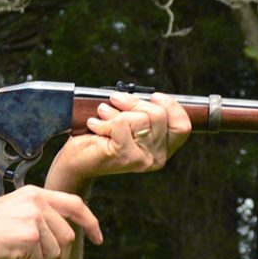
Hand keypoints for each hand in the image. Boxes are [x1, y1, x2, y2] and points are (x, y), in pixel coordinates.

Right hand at [0, 185, 102, 258]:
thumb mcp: (12, 214)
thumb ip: (37, 219)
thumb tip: (65, 241)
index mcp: (34, 194)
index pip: (75, 204)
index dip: (90, 222)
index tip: (98, 238)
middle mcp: (37, 202)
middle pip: (68, 237)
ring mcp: (33, 218)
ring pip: (54, 255)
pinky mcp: (28, 238)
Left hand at [47, 91, 190, 190]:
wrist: (75, 162)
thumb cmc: (99, 140)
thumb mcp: (128, 124)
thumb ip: (143, 114)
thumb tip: (148, 95)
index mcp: (162, 150)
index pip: (182, 126)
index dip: (171, 106)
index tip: (154, 96)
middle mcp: (157, 158)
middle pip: (159, 115)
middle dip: (134, 102)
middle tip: (115, 100)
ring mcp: (142, 159)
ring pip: (142, 118)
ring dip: (117, 111)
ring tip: (103, 114)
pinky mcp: (125, 156)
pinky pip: (122, 124)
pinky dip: (104, 120)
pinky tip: (95, 125)